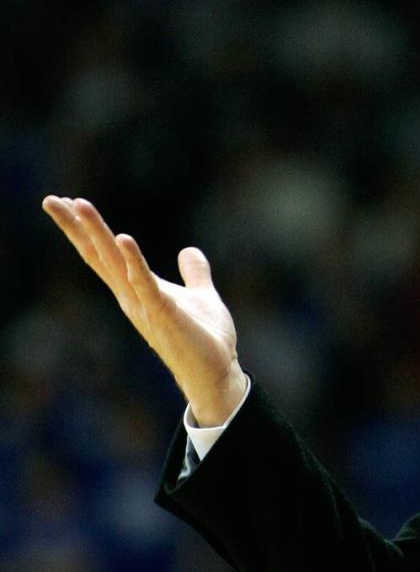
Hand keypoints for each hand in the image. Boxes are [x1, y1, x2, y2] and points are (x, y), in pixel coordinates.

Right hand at [42, 196, 245, 424]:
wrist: (217, 372)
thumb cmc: (205, 339)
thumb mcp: (200, 296)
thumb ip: (194, 274)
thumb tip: (189, 251)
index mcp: (138, 290)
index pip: (105, 256)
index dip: (87, 230)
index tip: (68, 202)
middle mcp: (133, 297)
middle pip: (99, 256)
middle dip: (76, 227)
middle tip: (50, 199)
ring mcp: (145, 306)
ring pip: (114, 264)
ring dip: (98, 234)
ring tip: (79, 205)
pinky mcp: (163, 314)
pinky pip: (145, 284)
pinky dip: (134, 261)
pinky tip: (124, 238)